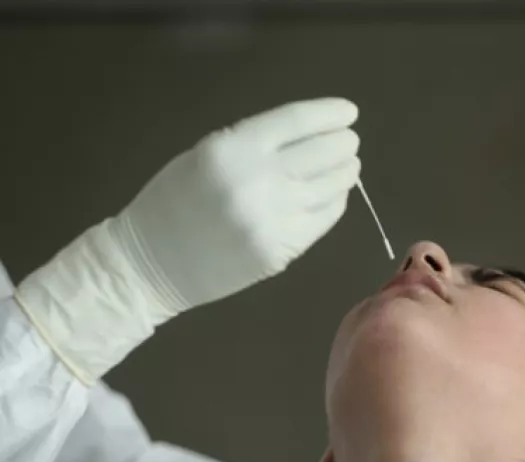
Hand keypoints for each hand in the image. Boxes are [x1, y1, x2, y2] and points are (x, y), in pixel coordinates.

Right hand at [112, 97, 360, 311]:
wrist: (151, 264)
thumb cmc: (174, 202)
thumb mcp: (206, 155)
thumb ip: (256, 144)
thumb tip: (311, 136)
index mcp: (233, 148)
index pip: (297, 121)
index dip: (330, 113)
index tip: (349, 112)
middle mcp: (258, 180)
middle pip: (324, 153)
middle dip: (343, 143)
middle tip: (349, 142)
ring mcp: (273, 218)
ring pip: (331, 187)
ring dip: (346, 173)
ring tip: (348, 166)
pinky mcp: (282, 250)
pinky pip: (324, 219)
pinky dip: (335, 202)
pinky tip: (334, 194)